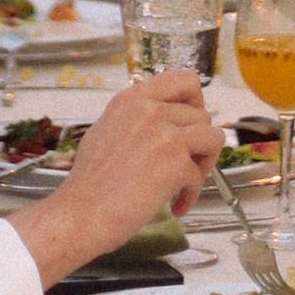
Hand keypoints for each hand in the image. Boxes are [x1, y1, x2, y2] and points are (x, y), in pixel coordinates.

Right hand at [8, 71, 224, 285]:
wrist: (81, 214)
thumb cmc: (90, 183)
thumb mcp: (107, 130)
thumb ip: (138, 119)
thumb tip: (168, 122)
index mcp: (133, 100)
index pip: (184, 81)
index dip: (195, 102)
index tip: (190, 123)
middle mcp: (150, 111)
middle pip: (202, 116)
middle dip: (199, 143)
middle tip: (185, 165)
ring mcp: (165, 135)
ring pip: (213, 138)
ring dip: (203, 164)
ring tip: (184, 183)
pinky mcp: (175, 164)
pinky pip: (199, 176)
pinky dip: (190, 195)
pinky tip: (175, 206)